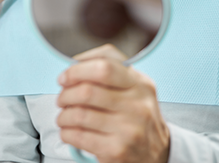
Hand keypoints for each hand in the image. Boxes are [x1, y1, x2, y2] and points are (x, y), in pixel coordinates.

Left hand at [57, 45, 169, 162]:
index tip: (65, 77)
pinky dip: (66, 133)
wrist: (156, 153)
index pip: (104, 65)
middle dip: (65, 94)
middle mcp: (138, 105)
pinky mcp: (117, 150)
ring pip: (79, 115)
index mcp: (140, 84)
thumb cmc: (136, 116)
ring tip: (63, 117)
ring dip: (63, 116)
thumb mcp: (134, 89)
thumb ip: (110, 71)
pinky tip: (69, 132)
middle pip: (87, 91)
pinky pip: (79, 136)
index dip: (77, 70)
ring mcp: (129, 129)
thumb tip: (74, 65)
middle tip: (62, 99)